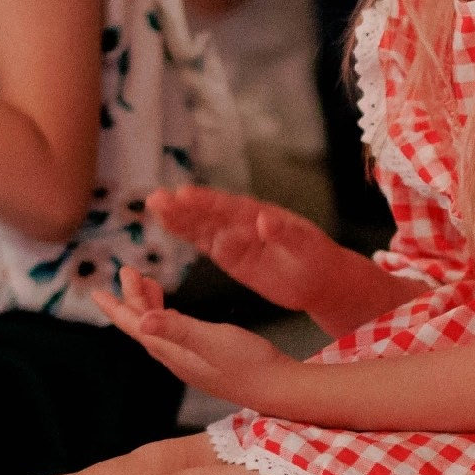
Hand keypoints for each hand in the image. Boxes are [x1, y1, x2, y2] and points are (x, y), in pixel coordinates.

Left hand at [93, 269, 305, 410]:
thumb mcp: (213, 340)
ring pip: (157, 330)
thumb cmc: (250, 363)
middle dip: (131, 299)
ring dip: (147, 306)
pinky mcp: (203, 360)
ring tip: (144, 283)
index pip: (136, 327)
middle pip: (143, 326)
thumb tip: (142, 322)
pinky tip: (170, 310)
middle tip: (126, 271)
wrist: (277, 389)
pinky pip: (173, 334)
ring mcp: (189, 361)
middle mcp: (176, 358)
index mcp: (174, 352)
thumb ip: (179, 329)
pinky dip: (166, 315)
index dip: (116, 308)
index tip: (97, 290)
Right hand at [148, 185, 368, 316]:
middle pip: (209, 213)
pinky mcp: (229, 254)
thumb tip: (265, 219)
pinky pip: (203, 242)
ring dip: (178, 217)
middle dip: (183, 206)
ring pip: (201, 225)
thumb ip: (285, 233)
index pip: (229, 207)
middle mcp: (243, 222)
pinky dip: (185, 233)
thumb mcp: (306, 245)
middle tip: (157, 198)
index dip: (207, 201)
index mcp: (261, 214)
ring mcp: (234, 237)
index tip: (185, 194)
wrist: (319, 279)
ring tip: (154, 204)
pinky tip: (167, 222)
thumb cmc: (317, 258)